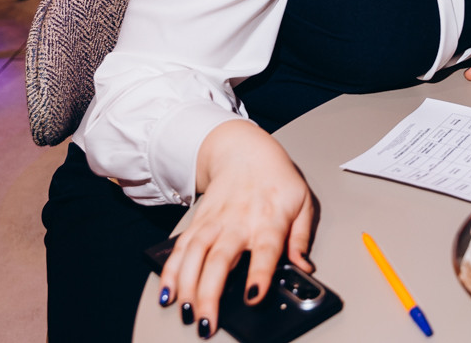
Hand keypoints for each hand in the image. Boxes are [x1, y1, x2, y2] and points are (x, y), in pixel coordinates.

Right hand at [161, 120, 316, 335]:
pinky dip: (170, 271)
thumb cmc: (277, 179)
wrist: (245, 150)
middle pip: (220, 259)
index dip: (259, 274)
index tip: (253, 296)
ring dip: (187, 286)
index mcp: (270, 219)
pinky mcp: (197, 223)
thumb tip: (303, 267)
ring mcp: (214, 222)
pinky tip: (167, 292)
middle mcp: (238, 222)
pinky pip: (180, 249)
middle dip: (210, 293)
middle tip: (207, 320)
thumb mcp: (303, 202)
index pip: (266, 249)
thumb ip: (302, 238)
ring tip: (186, 312)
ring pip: (195, 255)